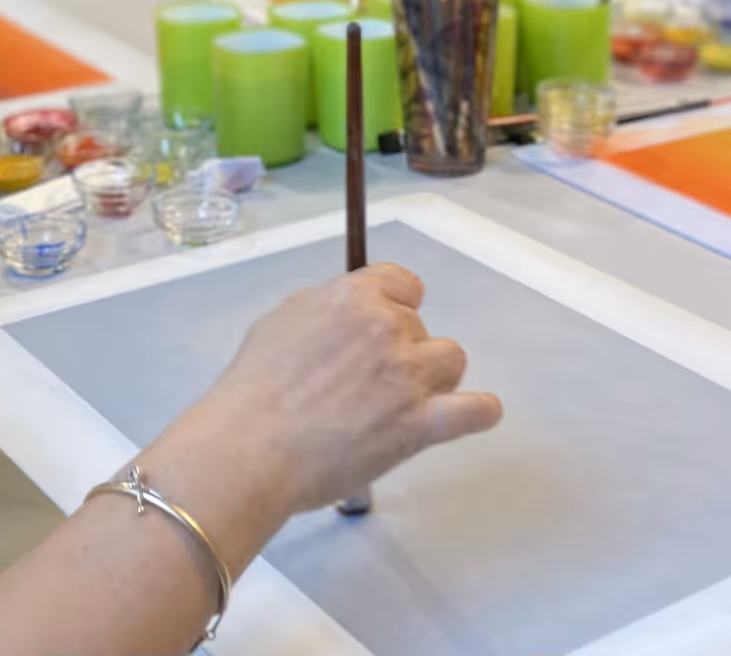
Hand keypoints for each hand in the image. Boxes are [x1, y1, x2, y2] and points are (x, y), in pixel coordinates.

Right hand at [165, 264, 500, 520]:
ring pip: (451, 359)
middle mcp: (388, 326)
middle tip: (366, 383)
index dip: (395, 306)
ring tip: (404, 402)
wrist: (250, 447)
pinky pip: (474, 410)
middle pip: (420, 327)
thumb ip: (329, 308)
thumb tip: (351, 315)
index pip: (404, 284)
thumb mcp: (286, 318)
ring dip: (432, 376)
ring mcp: (407, 375)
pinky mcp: (419, 424)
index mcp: (355, 295)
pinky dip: (479, 412)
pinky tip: (474, 414)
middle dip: (400, 350)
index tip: (380, 330)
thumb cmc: (255, 384)